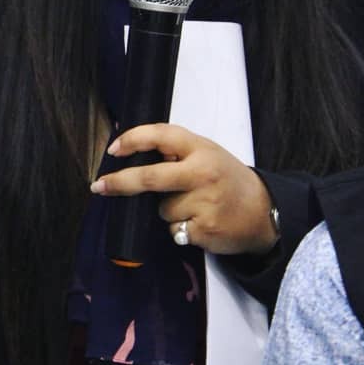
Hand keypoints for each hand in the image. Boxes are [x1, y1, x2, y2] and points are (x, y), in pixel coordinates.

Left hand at [89, 123, 278, 255]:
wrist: (264, 212)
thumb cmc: (228, 180)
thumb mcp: (208, 154)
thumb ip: (176, 152)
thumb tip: (130, 156)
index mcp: (201, 149)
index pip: (161, 135)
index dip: (133, 139)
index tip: (113, 149)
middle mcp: (202, 172)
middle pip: (150, 177)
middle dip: (119, 182)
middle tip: (100, 187)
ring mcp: (204, 202)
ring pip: (161, 209)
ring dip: (167, 211)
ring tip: (193, 207)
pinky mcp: (203, 229)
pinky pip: (173, 229)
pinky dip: (179, 229)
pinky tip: (198, 222)